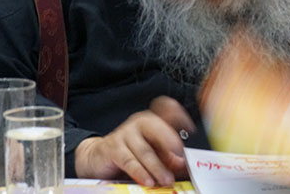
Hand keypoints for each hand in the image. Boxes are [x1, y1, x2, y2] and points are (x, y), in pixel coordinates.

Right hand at [74, 96, 195, 186]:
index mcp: (152, 121)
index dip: (178, 114)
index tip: (190, 126)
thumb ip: (169, 156)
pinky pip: (129, 161)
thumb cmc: (130, 152)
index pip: (165, 108)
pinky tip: (149, 181)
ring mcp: (125, 134)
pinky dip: (140, 173)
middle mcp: (139, 123)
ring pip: (144, 150)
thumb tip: (184, 163)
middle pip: (156, 127)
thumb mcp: (153, 153)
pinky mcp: (113, 148)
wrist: (99, 157)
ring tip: (166, 180)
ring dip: (157, 167)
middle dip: (169, 140)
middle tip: (180, 153)